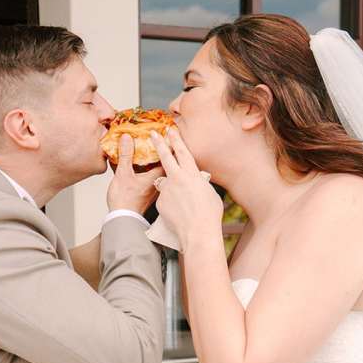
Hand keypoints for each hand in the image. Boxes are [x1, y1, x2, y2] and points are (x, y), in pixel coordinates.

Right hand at [106, 133, 163, 214]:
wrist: (123, 219)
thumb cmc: (124, 200)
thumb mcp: (123, 174)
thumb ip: (126, 155)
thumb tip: (128, 138)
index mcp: (156, 177)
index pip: (169, 158)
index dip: (169, 146)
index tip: (169, 136)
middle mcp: (160, 184)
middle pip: (169, 166)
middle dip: (169, 154)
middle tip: (169, 142)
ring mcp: (156, 191)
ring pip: (164, 174)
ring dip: (163, 164)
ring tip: (160, 154)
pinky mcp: (150, 196)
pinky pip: (157, 181)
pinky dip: (155, 173)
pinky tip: (148, 171)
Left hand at [151, 127, 222, 247]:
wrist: (198, 232)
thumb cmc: (209, 215)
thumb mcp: (209, 193)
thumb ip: (199, 184)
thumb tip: (195, 182)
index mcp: (192, 174)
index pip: (183, 152)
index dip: (176, 140)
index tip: (170, 130)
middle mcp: (178, 178)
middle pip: (166, 157)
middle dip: (159, 143)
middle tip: (153, 133)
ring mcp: (167, 189)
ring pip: (167, 184)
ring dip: (172, 190)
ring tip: (184, 205)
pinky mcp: (160, 201)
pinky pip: (165, 200)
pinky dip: (171, 205)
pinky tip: (179, 214)